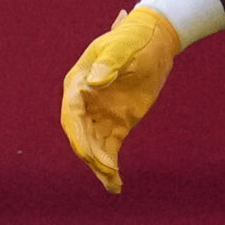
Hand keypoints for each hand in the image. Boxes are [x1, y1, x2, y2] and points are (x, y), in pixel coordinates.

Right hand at [60, 7, 180, 193]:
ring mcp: (99, 114)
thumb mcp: (123, 47)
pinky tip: (116, 183)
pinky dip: (111, 165)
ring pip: (93, 145)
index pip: (72, 114)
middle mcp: (83, 102)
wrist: (152, 40)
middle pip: (80, 134)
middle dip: (91, 154)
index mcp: (78, 83)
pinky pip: (109, 148)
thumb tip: (95, 82)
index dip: (79, 135)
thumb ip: (109, 63)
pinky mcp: (117, 123)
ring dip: (100, 166)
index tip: (92, 154)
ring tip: (114, 185)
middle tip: (107, 170)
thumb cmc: (134, 39)